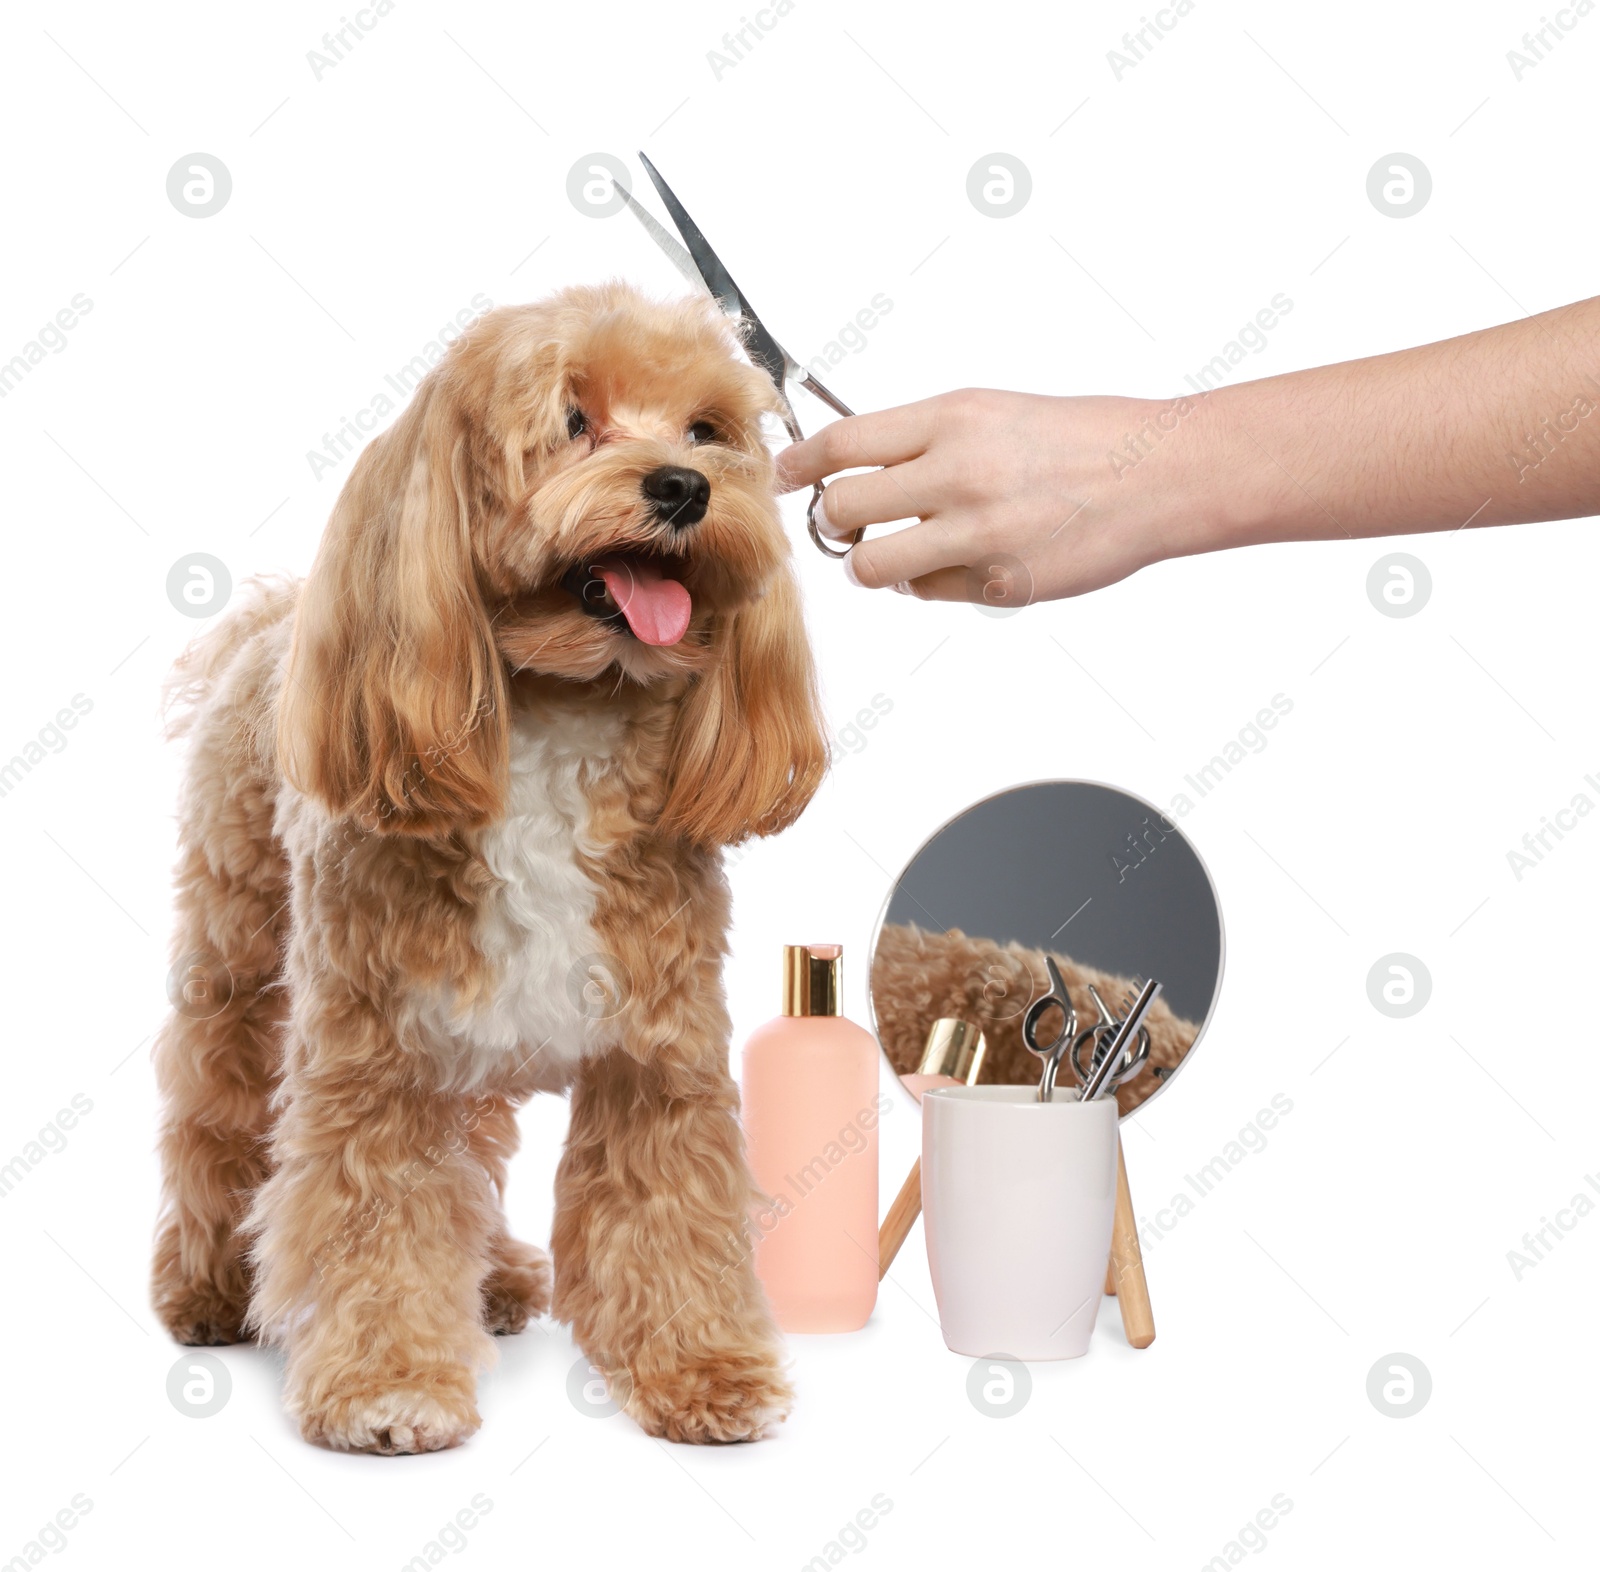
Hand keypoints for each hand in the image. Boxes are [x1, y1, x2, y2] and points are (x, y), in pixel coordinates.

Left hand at [775, 389, 1209, 605]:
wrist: (1157, 474)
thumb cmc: (1078, 438)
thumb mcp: (991, 411)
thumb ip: (923, 437)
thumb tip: (855, 462)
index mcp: (953, 419)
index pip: (842, 442)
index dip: (797, 463)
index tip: (780, 475)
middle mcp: (959, 475)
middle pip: (841, 509)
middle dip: (831, 522)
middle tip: (842, 525)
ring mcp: (978, 535)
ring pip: (873, 566)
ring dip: (870, 564)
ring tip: (896, 553)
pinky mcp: (998, 584)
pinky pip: (929, 593)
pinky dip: (933, 583)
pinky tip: (965, 561)